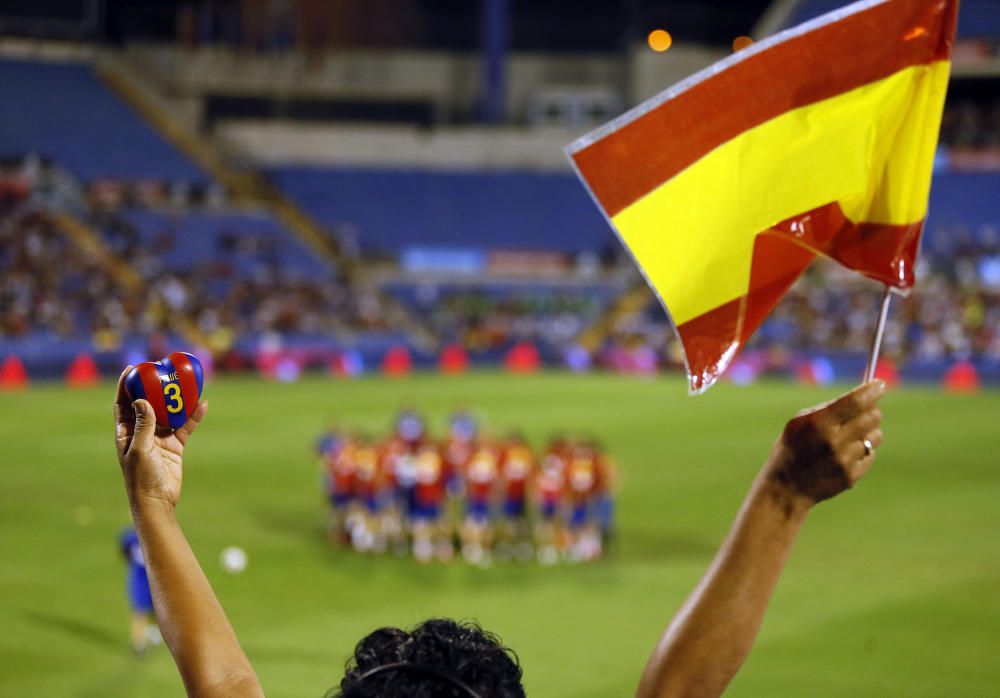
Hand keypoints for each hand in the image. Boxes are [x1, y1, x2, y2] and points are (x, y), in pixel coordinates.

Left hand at [114, 366, 206, 509]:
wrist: (157, 501)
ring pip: (169, 413)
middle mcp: (141, 432)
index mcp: (125, 432)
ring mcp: (159, 438)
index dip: (126, 385)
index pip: (123, 403)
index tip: (132, 368)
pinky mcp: (175, 445)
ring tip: (186, 384)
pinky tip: (202, 405)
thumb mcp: (140, 449)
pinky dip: (193, 417)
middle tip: (163, 372)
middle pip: (148, 404)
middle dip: (154, 388)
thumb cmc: (141, 477)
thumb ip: (143, 425)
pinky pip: (185, 427)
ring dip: (177, 400)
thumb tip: (142, 400)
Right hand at [767, 380, 884, 510]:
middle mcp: (834, 441)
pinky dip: (862, 450)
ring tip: (851, 435)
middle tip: (866, 409)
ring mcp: (845, 461)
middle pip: (872, 417)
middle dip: (872, 410)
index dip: (871, 390)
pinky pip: (870, 454)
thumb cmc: (792, 448)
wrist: (786, 488)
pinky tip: (844, 454)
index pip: (856, 401)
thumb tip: (861, 396)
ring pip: (875, 436)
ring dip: (868, 431)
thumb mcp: (799, 422)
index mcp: (819, 423)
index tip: (880, 385)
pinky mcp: (852, 476)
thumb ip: (828, 408)